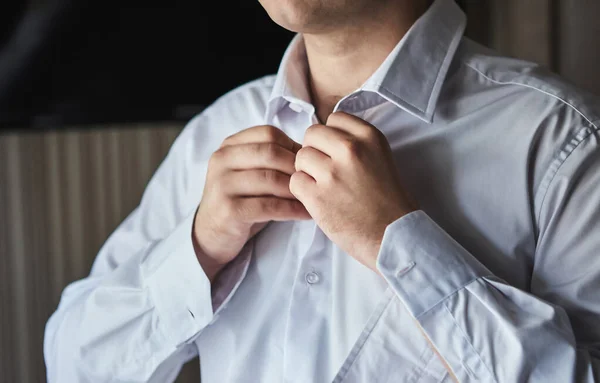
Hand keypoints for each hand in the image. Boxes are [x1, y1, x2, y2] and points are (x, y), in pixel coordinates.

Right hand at [194, 125, 310, 281]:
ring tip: (315, 197)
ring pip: (271, 179)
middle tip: (316, 180)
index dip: (293, 146)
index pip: (268, 134)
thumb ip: (271, 159)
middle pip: (271, 152)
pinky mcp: (229, 210)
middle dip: (297, 167)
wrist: (211, 235)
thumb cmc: (240, 201)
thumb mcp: (250, 173)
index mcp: (229, 146)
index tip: (309, 163)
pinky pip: (269, 206)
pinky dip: (292, 210)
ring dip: (298, 189)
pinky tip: (306, 214)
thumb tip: (310, 151)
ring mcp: (222, 184)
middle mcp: (222, 160)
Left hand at [290, 112, 416, 271]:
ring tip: (324, 187)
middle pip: (312, 134)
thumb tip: (322, 136)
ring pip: (300, 157)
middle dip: (315, 151)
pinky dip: (302, 191)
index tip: (336, 152)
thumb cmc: (387, 200)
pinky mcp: (318, 196)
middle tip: (325, 171)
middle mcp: (351, 150)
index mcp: (370, 137)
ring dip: (306, 172)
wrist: (393, 236)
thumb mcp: (380, 157)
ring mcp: (333, 173)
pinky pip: (294, 182)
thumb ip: (355, 142)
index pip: (334, 118)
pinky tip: (318, 200)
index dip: (330, 136)